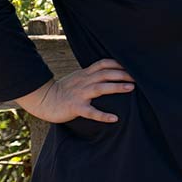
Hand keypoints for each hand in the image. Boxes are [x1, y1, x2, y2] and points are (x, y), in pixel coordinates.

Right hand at [13, 58, 133, 123]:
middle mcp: (84, 81)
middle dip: (122, 74)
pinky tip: (114, 118)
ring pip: (100, 88)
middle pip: (105, 74)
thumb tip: (110, 73)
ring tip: (131, 88)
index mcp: (84, 74)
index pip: (103, 64)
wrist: (43, 100)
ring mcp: (79, 94)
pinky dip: (102, 115)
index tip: (132, 65)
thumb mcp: (78, 78)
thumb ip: (92, 74)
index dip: (118, 63)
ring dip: (116, 87)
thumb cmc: (63, 90)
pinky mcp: (75, 107)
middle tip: (138, 77)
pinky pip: (90, 111)